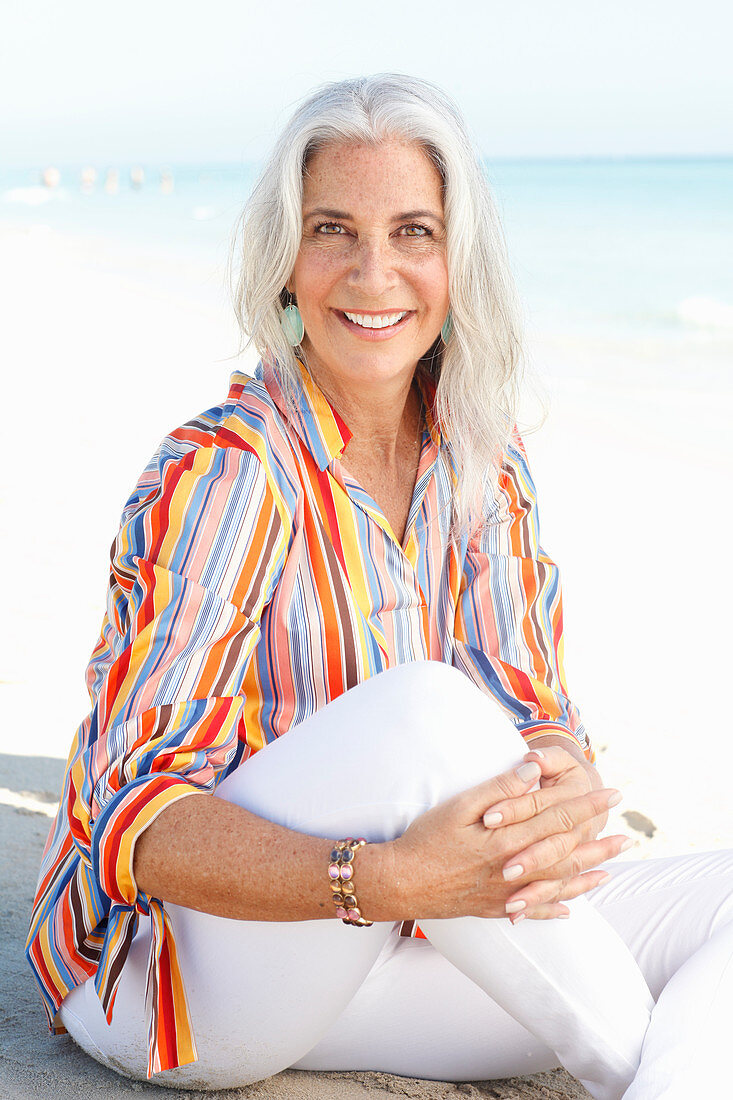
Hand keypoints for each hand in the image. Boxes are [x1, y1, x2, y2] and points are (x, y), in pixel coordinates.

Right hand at [383, 755, 624, 922]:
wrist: (401, 882)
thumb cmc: (426, 838)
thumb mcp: (458, 806)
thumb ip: (499, 790)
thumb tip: (533, 773)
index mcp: (508, 839)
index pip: (558, 818)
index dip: (587, 805)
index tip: (611, 794)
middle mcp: (515, 869)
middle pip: (566, 854)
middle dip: (598, 842)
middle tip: (627, 836)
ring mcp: (507, 893)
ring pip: (557, 885)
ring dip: (587, 876)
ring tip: (611, 870)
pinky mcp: (494, 908)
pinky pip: (535, 912)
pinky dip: (557, 910)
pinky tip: (573, 910)